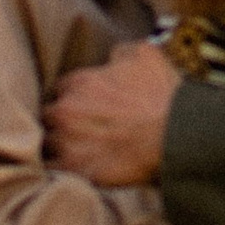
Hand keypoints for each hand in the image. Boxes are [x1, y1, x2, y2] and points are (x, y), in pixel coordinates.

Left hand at [46, 39, 182, 185]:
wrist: (176, 137)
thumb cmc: (163, 96)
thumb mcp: (145, 56)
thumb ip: (119, 54)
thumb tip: (111, 58)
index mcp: (79, 82)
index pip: (62, 89)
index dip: (76, 99)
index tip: (88, 108)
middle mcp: (66, 109)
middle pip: (50, 115)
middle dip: (65, 122)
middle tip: (85, 131)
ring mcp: (66, 141)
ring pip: (48, 144)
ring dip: (61, 147)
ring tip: (82, 153)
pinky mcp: (74, 170)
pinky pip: (53, 170)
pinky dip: (62, 170)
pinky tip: (78, 171)